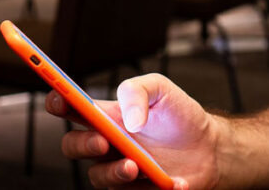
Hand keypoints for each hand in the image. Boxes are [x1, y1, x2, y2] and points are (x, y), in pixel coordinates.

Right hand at [45, 73, 221, 189]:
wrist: (210, 147)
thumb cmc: (180, 116)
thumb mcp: (161, 88)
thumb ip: (137, 90)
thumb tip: (127, 120)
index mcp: (107, 115)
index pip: (71, 108)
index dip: (58, 102)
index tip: (59, 100)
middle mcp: (108, 143)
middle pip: (73, 146)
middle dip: (81, 144)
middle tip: (103, 141)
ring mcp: (120, 168)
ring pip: (97, 177)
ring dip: (112, 172)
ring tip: (135, 166)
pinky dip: (152, 189)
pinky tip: (174, 181)